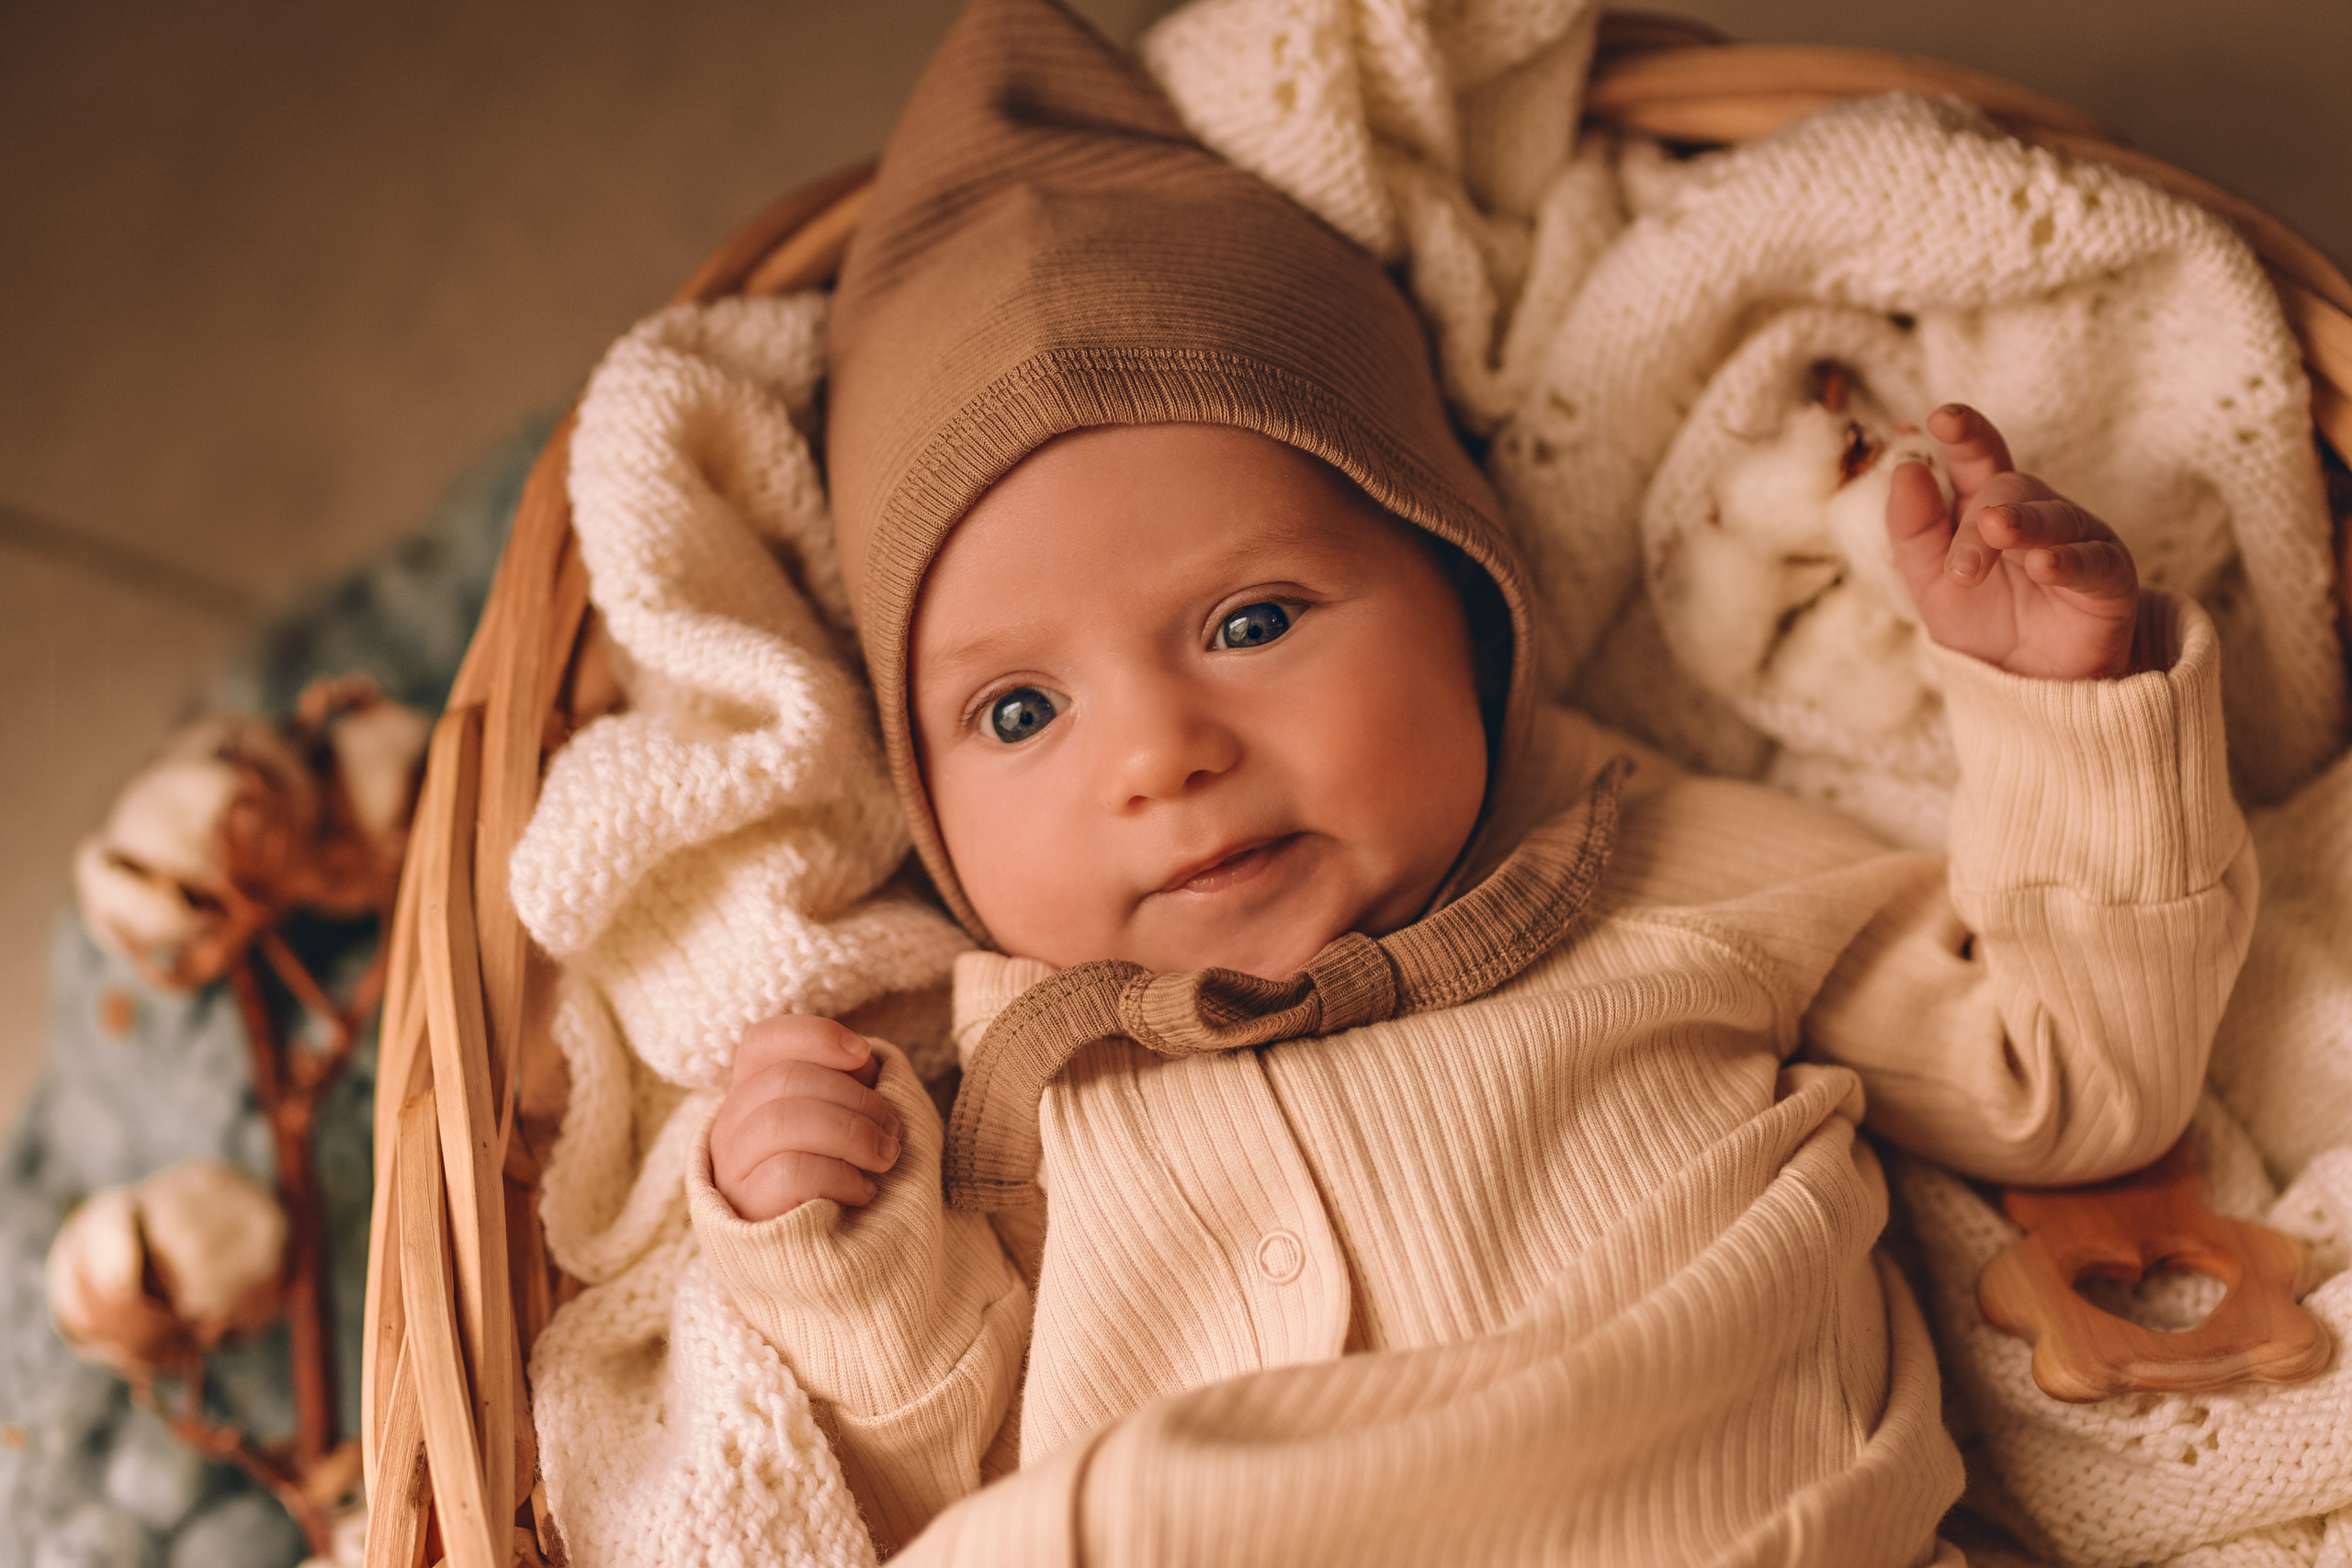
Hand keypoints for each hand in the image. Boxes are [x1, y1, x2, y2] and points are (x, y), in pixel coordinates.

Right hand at [711, 1015, 903, 1221]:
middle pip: (783, 1079)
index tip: (863, 1054)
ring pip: (781, 1119)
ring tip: (884, 1158)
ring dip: (851, 1132)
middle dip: (855, 1098)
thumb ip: (851, 1083)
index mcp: (753, 1094)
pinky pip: (790, 1171)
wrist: (844, 1266)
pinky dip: (839, 1175)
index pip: (763, 1042)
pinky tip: (862, 1193)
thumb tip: (860, 1057)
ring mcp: (732, 1170)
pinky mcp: (746, 1212)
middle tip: (893, 1129)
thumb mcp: (853, 1120)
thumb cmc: (851, 1179)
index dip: (814, 1036)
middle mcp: (731, 1127)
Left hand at [1885, 404, 2139, 680]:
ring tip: (1996, 531)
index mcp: (1989, 505)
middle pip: (2010, 488)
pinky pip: (2091, 560)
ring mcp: (2078, 538)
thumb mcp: (1930, 582)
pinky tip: (2043, 566)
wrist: (2024, 689)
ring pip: (2054, 516)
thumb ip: (1913, 530)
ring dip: (2023, 525)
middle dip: (1980, 523)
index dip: (1965, 433)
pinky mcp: (2110, 575)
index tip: (1942, 419)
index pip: (1979, 455)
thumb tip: (1905, 470)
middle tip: (1960, 569)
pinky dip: (2066, 561)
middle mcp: (2037, 512)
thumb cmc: (1981, 626)